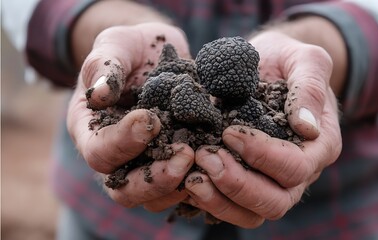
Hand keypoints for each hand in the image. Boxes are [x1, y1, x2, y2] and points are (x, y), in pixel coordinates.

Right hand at [67, 23, 193, 210]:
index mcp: (92, 131)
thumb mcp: (114, 45)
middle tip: (186, 155)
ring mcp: (146, 164)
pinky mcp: (172, 163)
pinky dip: (200, 181)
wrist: (157, 55)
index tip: (150, 119)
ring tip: (206, 160)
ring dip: (181, 185)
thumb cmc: (130, 49)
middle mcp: (117, 156)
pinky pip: (183, 186)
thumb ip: (104, 66)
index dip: (123, 142)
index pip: (99, 152)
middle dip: (156, 179)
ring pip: (156, 197)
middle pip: (125, 190)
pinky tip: (219, 164)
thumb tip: (101, 94)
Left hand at [184, 31, 341, 227]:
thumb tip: (307, 127)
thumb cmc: (286, 61)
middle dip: (237, 184)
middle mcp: (300, 172)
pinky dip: (209, 201)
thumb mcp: (305, 59)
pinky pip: (232, 208)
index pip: (295, 167)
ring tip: (192, 178)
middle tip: (205, 158)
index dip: (262, 155)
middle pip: (275, 202)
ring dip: (220, 201)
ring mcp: (273, 181)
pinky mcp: (249, 182)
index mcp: (319, 145)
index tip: (229, 132)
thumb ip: (310, 86)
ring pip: (253, 214)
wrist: (267, 67)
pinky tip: (188, 183)